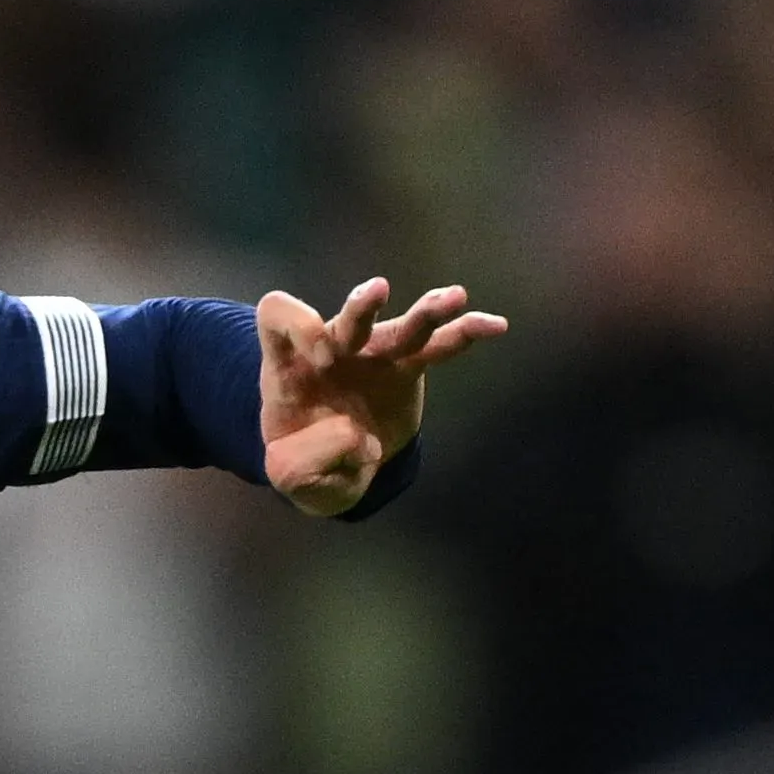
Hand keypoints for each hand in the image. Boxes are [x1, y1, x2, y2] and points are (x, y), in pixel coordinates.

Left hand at [258, 279, 506, 516]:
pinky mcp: (406, 366)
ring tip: (454, 298)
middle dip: (361, 311)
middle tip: (372, 307)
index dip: (296, 323)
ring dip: (427, 311)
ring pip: (401, 326)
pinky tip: (495, 325)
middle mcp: (333, 350)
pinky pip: (437, 346)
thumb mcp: (289, 475)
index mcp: (289, 366)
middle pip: (348, 315)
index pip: (278, 316)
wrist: (334, 462)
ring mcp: (372, 354)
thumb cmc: (302, 460)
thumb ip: (302, 467)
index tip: (319, 358)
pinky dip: (465, 333)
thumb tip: (353, 440)